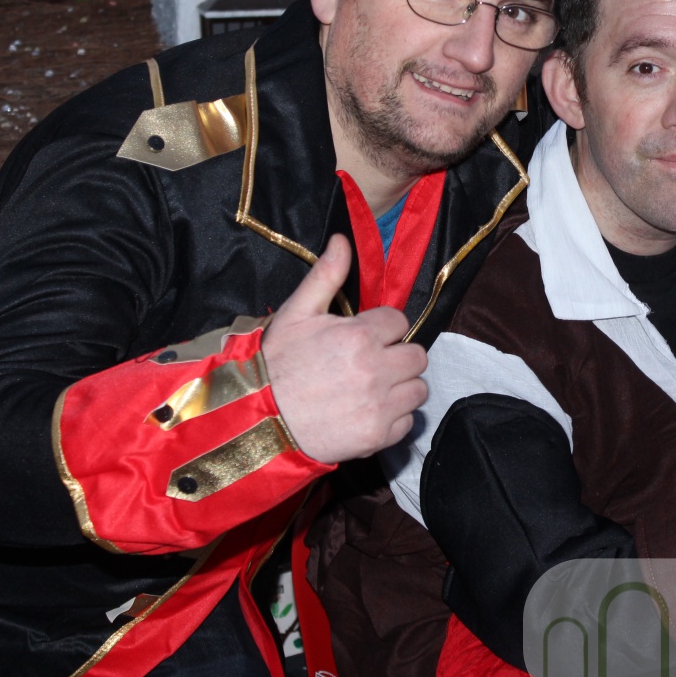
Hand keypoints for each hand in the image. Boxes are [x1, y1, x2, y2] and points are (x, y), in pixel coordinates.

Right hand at [260, 235, 427, 464]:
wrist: (258, 420)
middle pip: (417, 356)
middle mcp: (376, 370)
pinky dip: (393, 419)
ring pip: (418, 389)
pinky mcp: (378, 436)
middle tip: (372, 363)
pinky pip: (408, 422)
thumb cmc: (275, 364)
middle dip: (397, 356)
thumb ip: (326, 276)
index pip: (399, 322)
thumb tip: (343, 240)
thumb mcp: (295, 314)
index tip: (363, 337)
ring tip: (373, 388)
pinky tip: (368, 412)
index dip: (382, 328)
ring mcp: (379, 406)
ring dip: (401, 387)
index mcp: (360, 336)